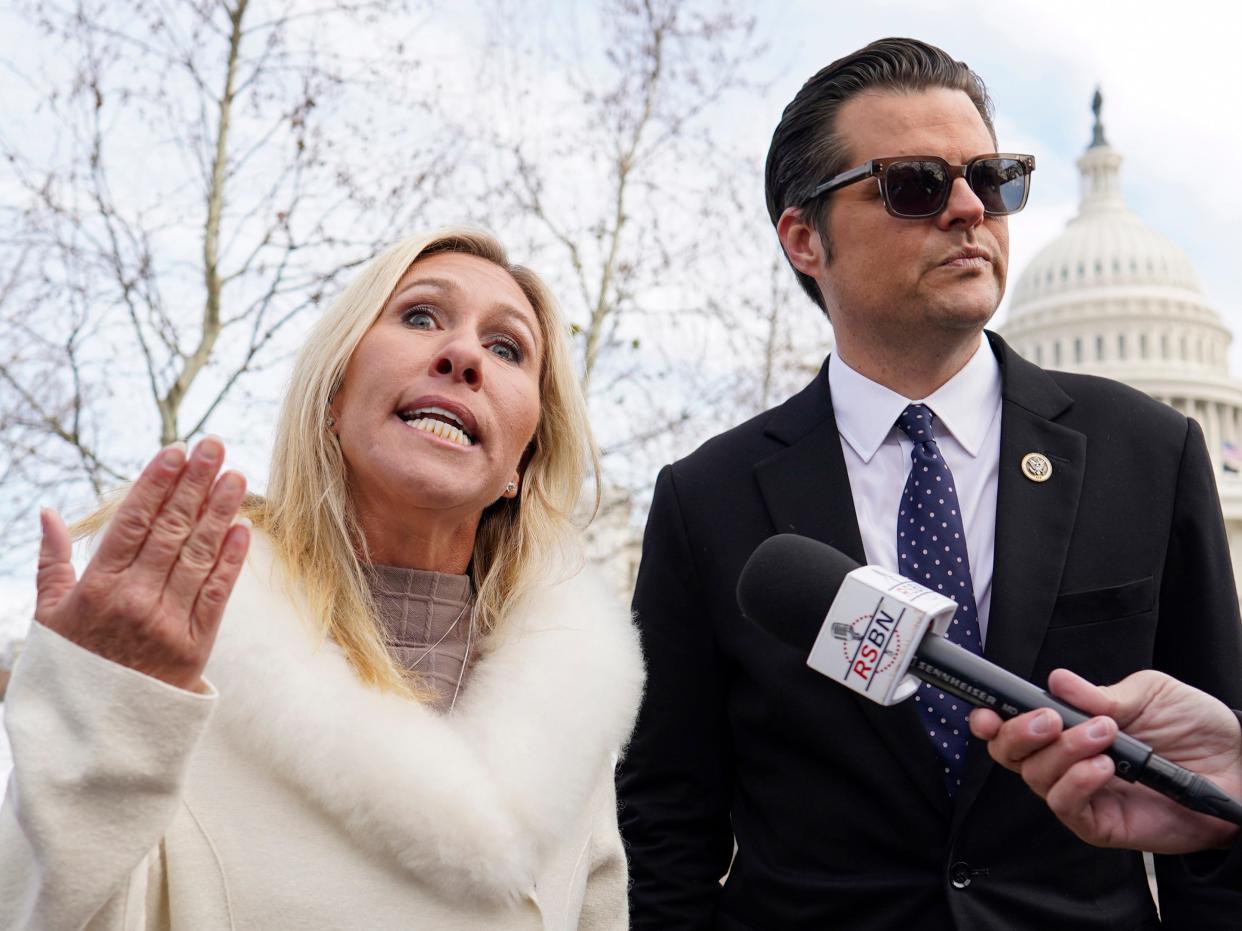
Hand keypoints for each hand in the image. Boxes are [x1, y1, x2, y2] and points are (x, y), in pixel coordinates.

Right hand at [35, 438, 249, 691]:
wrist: (98, 735)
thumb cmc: (72, 668)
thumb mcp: (49, 618)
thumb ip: (52, 562)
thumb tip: (48, 512)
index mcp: (96, 589)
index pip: (132, 523)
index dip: (157, 484)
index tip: (177, 451)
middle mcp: (133, 601)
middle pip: (170, 531)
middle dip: (194, 484)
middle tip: (215, 446)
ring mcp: (166, 623)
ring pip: (197, 556)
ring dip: (219, 512)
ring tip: (235, 476)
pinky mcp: (195, 646)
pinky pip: (216, 595)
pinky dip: (230, 560)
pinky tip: (243, 528)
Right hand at [969, 668, 1241, 853]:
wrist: (1240, 766)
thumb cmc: (1196, 727)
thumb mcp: (1148, 694)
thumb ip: (1100, 694)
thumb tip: (1056, 682)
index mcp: (1068, 726)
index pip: (1013, 726)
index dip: (991, 719)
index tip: (987, 710)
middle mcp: (1066, 761)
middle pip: (1010, 756)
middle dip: (1018, 734)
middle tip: (1050, 718)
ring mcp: (1082, 794)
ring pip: (1037, 779)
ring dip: (1062, 752)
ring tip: (1104, 735)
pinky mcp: (1101, 825)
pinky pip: (1068, 809)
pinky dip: (1077, 783)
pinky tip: (1102, 767)